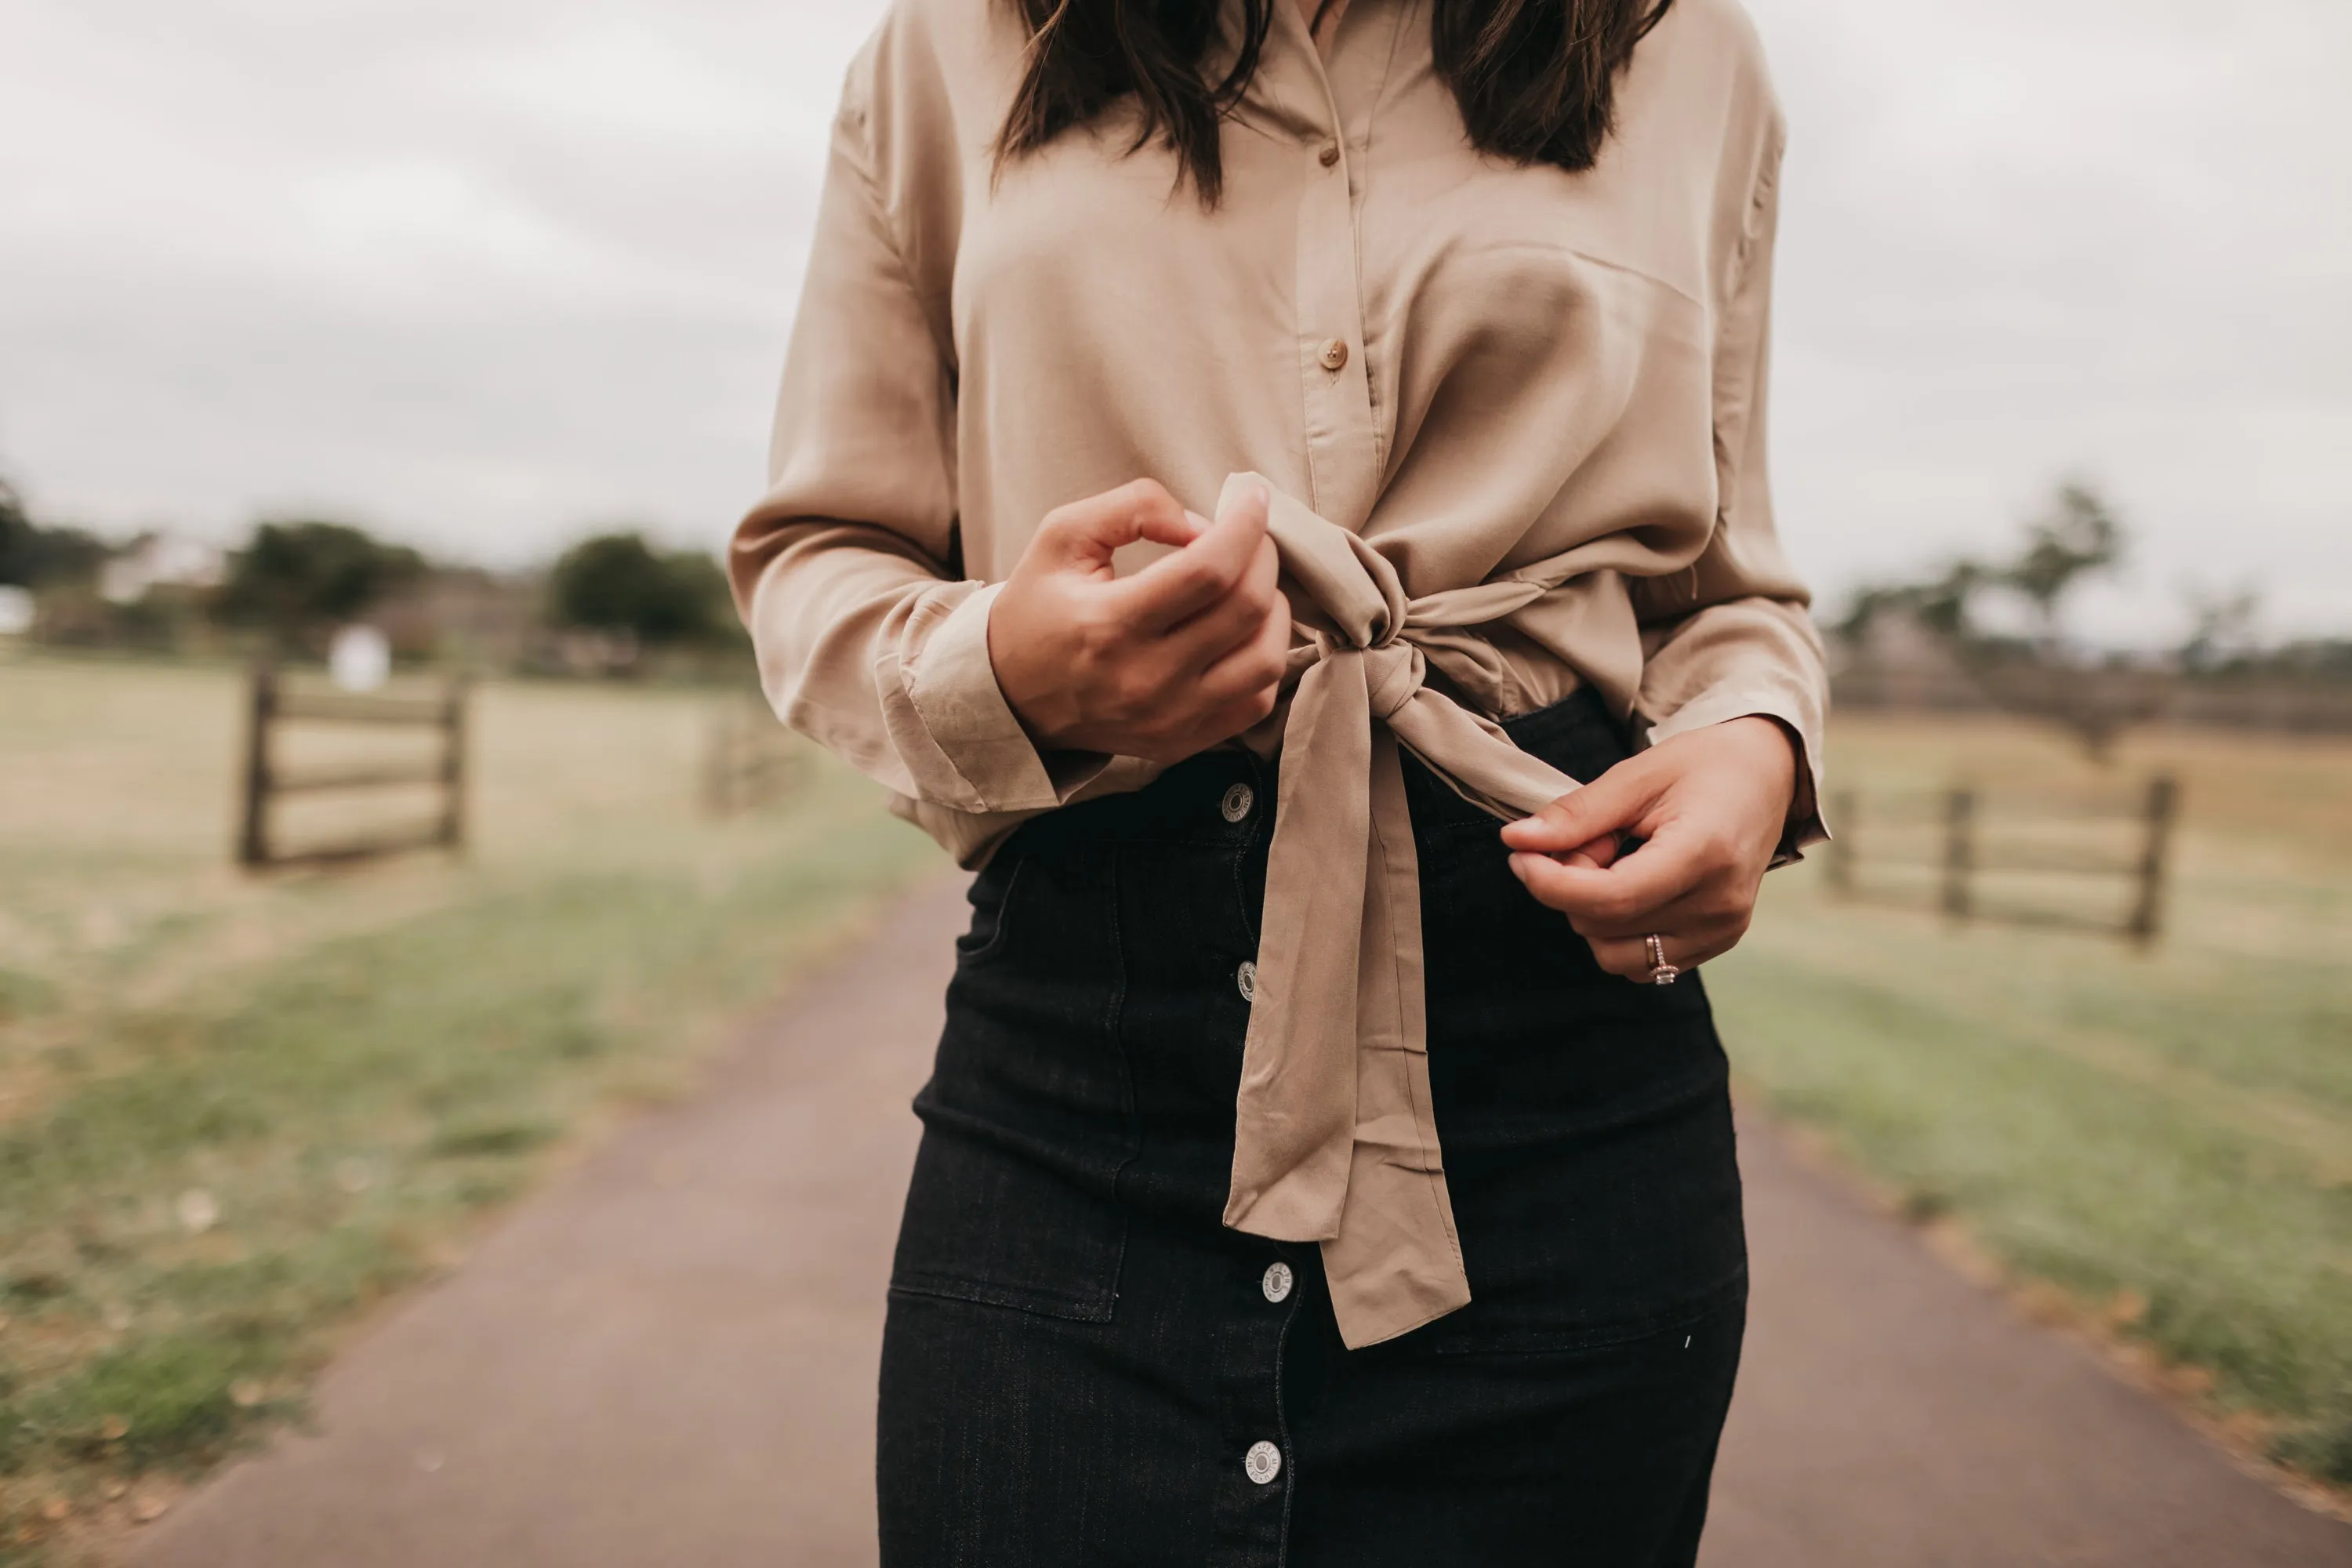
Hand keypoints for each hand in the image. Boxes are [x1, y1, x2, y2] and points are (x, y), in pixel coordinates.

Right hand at [988, 478, 1290, 762]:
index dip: (1245, 526)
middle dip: (1263, 557)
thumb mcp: (1063, 537)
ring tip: (1252, 583)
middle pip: (1246, 609)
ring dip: (1275, 609)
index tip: (1253, 498)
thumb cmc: (1039, 608)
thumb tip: (1200, 523)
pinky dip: (1264, 658)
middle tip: (1250, 536)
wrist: (1010, 696)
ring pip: (1266, 660)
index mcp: (1110, 624)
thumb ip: (1132, 508)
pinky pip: (1257, 702)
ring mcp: (1169, 719)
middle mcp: (1145, 679)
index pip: (1209, 570)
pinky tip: (1245, 631)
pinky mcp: (1182, 741)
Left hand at [1498, 717, 1799, 980]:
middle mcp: (1719, 904)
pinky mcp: (1718, 943)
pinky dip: (1618, 930)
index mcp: (1704, 853)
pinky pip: (1642, 962)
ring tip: (1612, 863)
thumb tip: (1516, 841)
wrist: (1768, 776)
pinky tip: (1632, 885)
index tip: (1521, 856)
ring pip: (1616, 955)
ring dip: (1592, 915)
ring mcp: (1722, 930)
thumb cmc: (1704, 766)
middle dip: (1571, 887)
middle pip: (1605, 926)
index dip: (1551, 884)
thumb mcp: (1637, 775)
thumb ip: (1577, 814)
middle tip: (1587, 839)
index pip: (1610, 898)